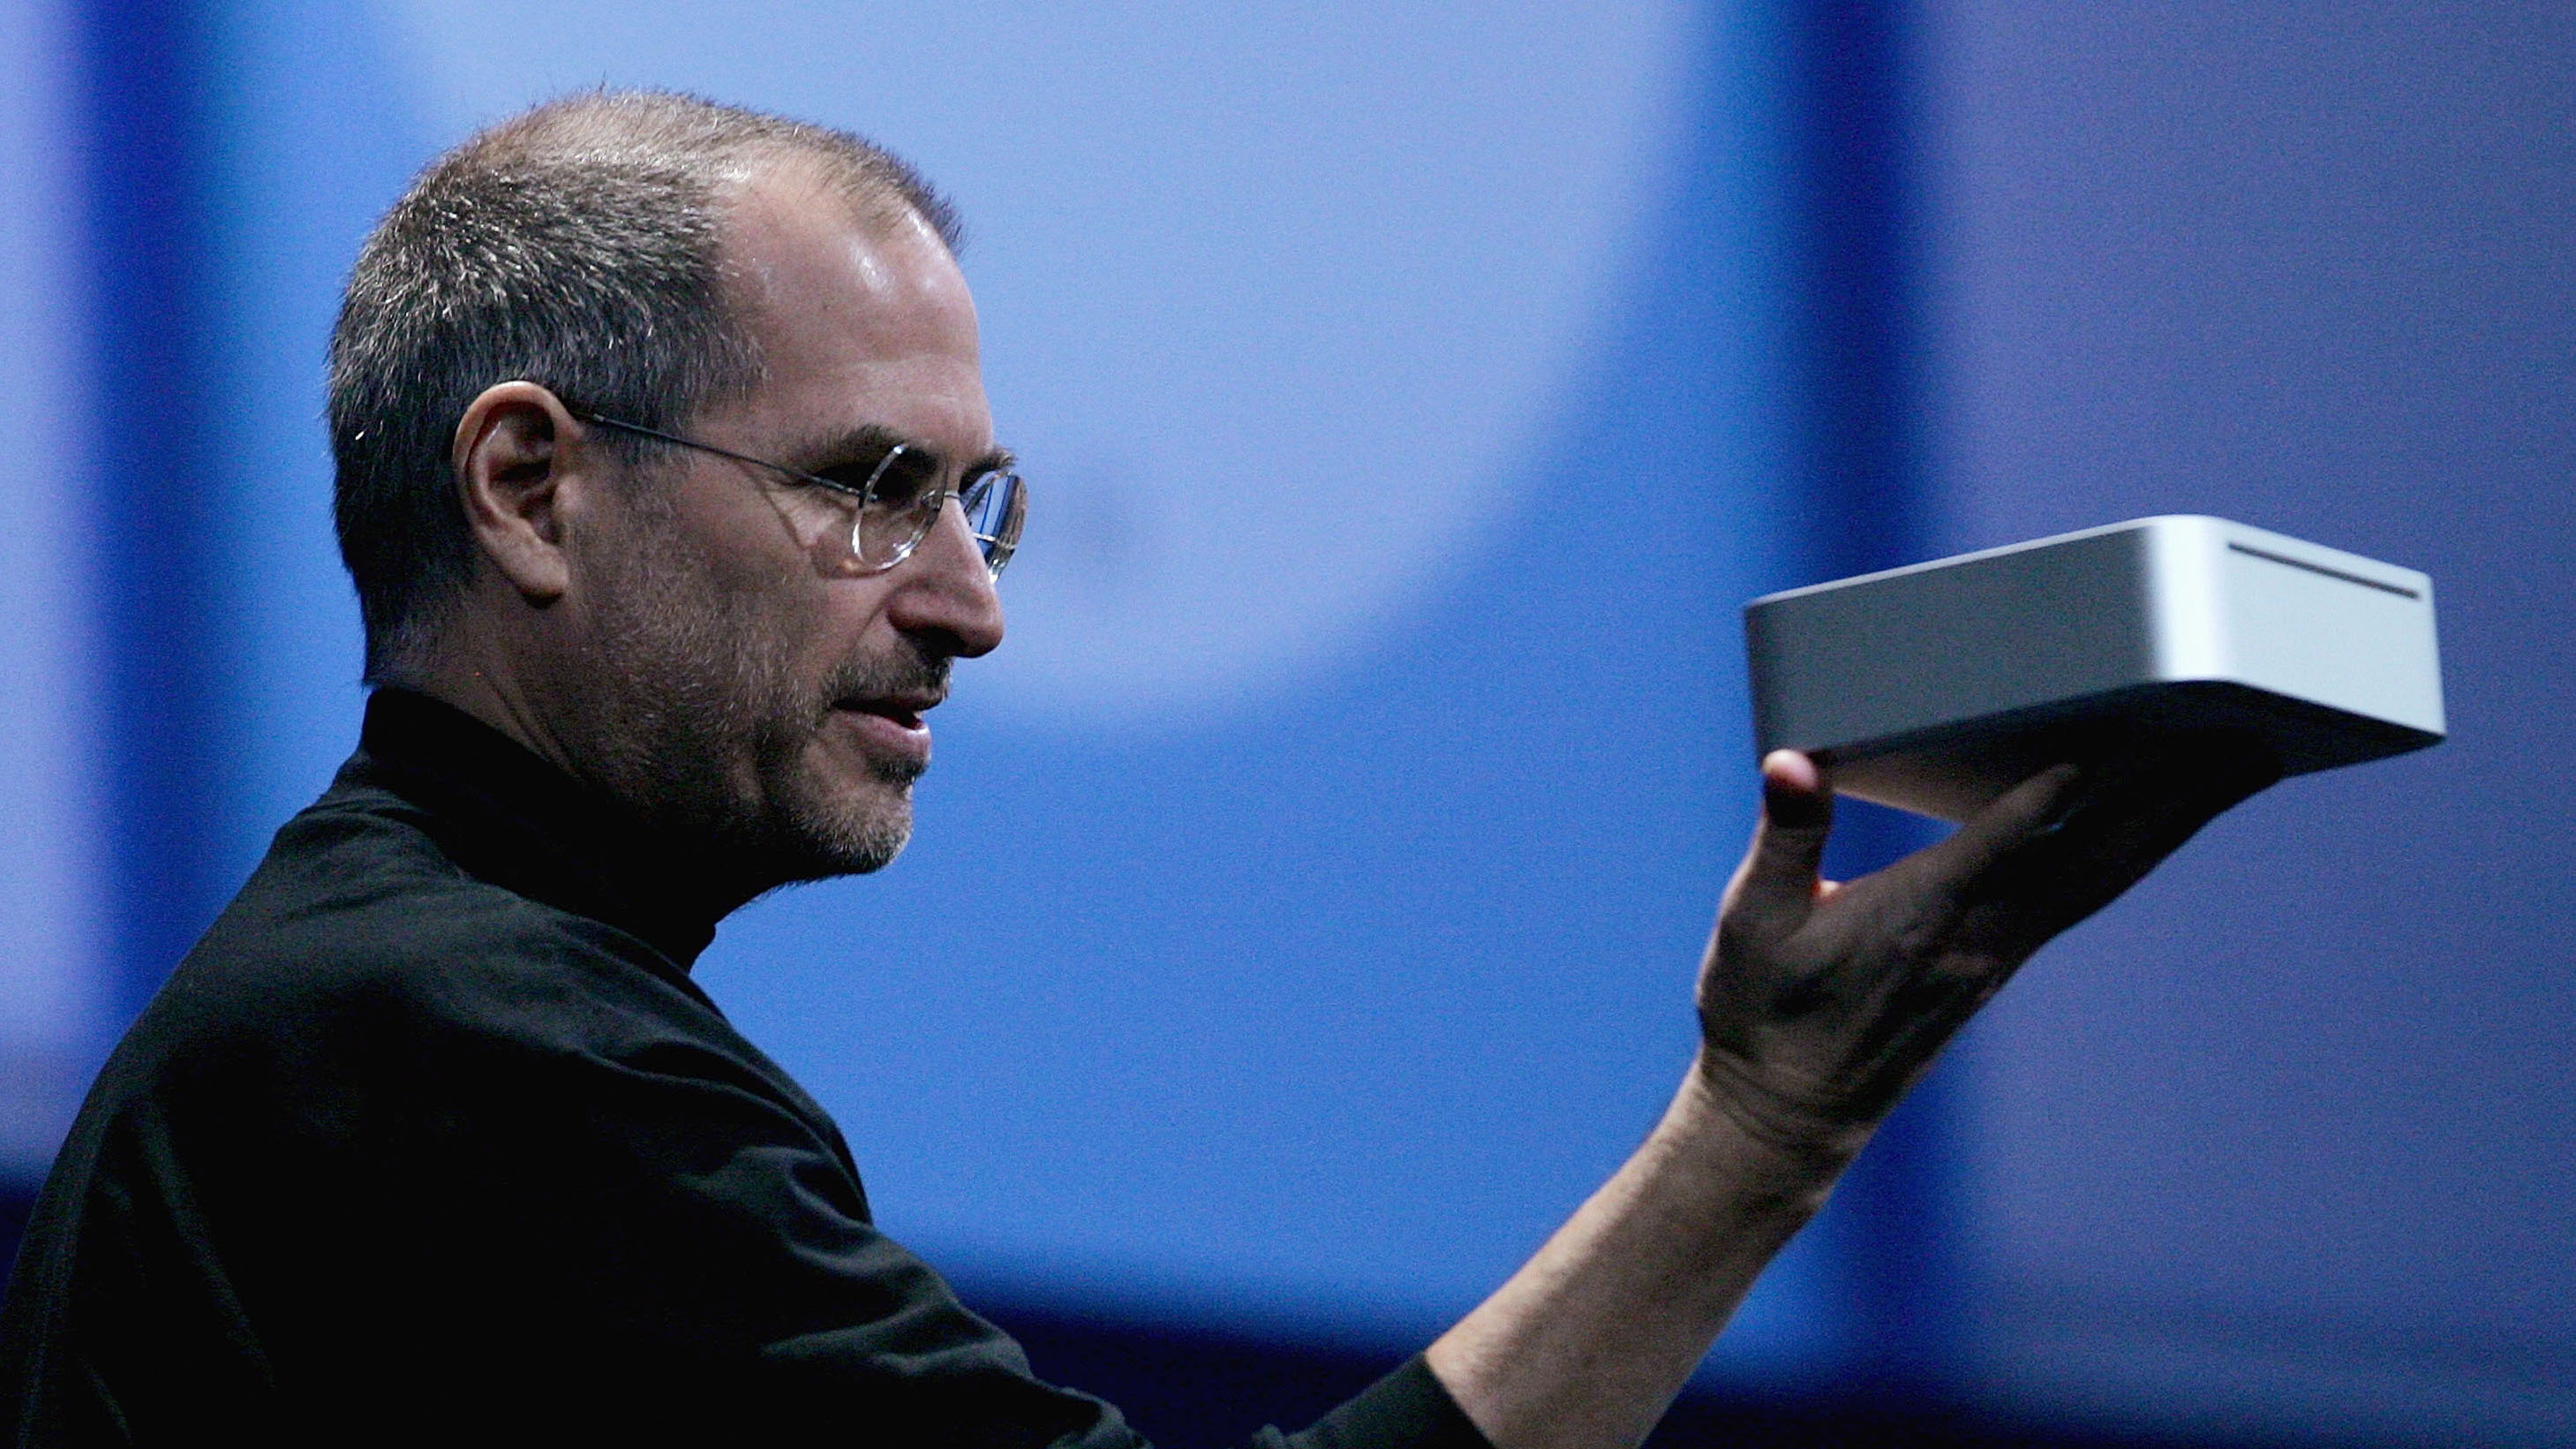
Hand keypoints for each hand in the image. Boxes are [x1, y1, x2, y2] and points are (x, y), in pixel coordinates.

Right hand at [1693, 738, 2279, 1158]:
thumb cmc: (1762, 1012)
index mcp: (1914, 920)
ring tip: (2239, 766)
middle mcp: (1974, 939)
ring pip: (2104, 878)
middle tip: (2242, 743)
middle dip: (2168, 800)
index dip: (2043, 802)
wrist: (1788, 1117)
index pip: (1995, 849)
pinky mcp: (1999, 964)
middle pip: (2091, 861)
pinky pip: (2084, 896)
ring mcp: (1996, 956)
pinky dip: (2133, 851)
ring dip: (2174, 821)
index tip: (2100, 749)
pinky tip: (2159, 823)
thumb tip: (1793, 762)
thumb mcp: (1750, 920)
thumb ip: (1786, 836)